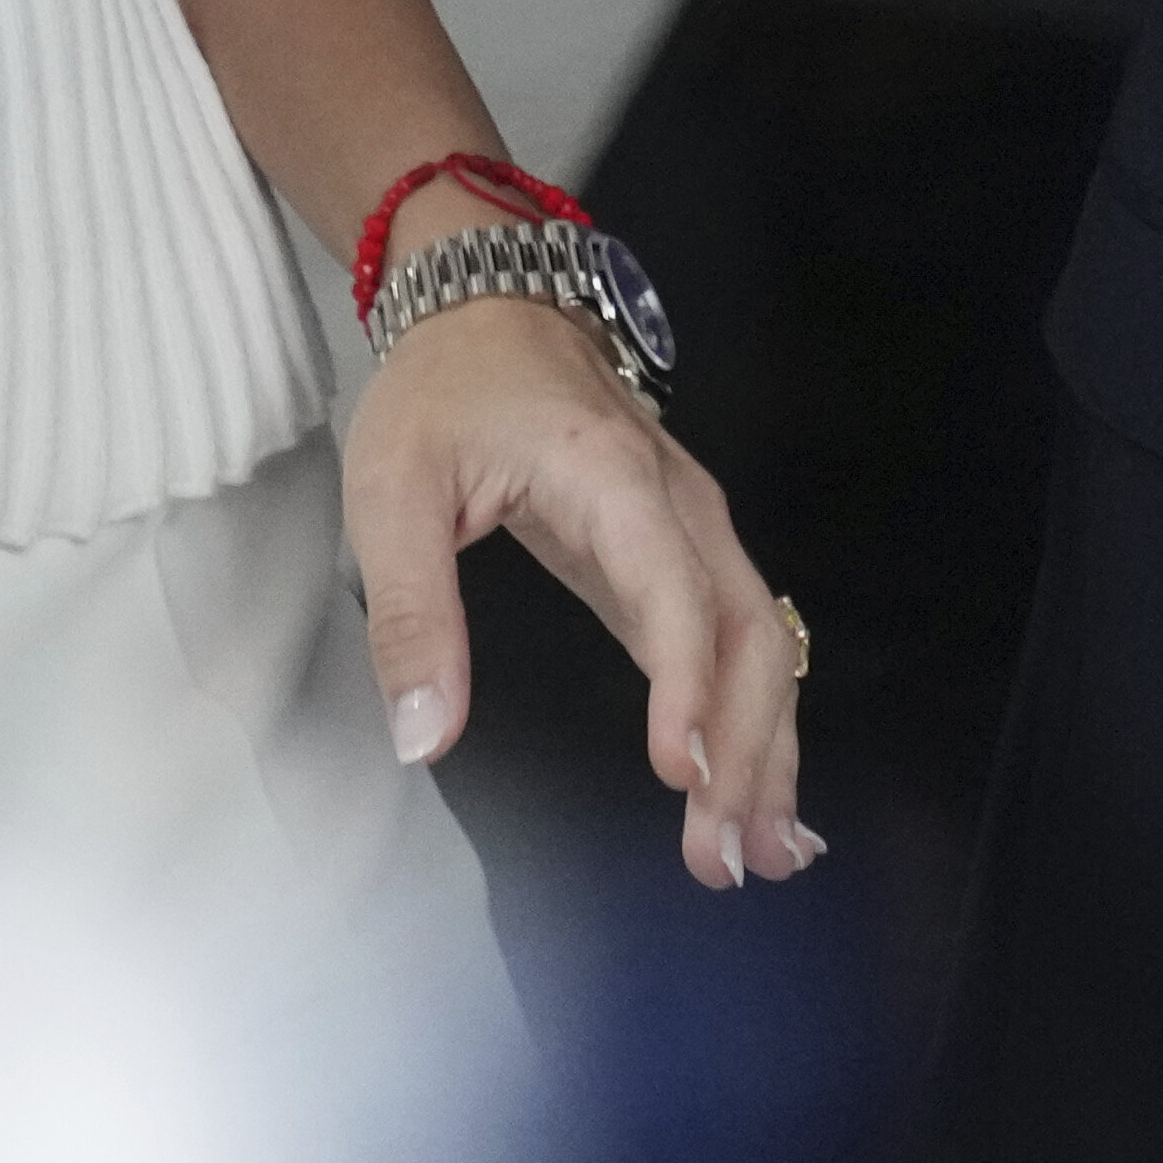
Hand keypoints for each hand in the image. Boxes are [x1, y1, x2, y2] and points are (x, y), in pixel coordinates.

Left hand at [343, 289, 814, 891]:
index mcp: (611, 480)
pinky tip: (760, 792)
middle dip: (746, 748)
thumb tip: (424, 740)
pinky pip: (745, 637)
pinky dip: (762, 717)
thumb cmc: (441, 395)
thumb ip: (413, 614)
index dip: (684, 685)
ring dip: (770, 746)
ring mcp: (693, 528)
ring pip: (764, 641)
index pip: (671, 591)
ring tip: (764, 854)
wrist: (488, 305)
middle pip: (747, 631)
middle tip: (721, 858)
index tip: (682, 774)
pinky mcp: (684, 553)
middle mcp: (677, 505)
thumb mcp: (393, 491)